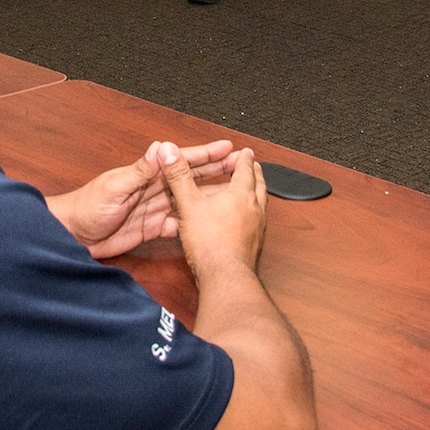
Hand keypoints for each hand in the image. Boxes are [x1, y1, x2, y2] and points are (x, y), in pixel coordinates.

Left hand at [50, 139, 238, 259]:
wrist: (71, 234)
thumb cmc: (87, 206)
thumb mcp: (115, 186)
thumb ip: (140, 170)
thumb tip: (161, 148)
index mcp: (146, 174)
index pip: (181, 161)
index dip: (205, 154)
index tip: (227, 148)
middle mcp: (152, 189)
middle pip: (190, 179)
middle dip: (215, 171)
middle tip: (240, 166)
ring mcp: (152, 208)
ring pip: (188, 200)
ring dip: (208, 196)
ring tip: (232, 193)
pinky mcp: (149, 228)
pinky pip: (177, 224)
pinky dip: (192, 222)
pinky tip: (208, 223)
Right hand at [156, 141, 268, 283]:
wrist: (225, 277)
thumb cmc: (210, 243)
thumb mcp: (188, 205)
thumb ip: (178, 177)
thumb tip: (169, 152)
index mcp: (240, 194)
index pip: (245, 169)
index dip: (243, 158)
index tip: (245, 152)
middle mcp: (254, 208)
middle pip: (259, 184)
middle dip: (255, 173)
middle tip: (252, 166)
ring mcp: (258, 227)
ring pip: (260, 203)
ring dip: (256, 192)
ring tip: (250, 190)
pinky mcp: (255, 243)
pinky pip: (258, 221)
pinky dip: (253, 213)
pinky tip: (244, 220)